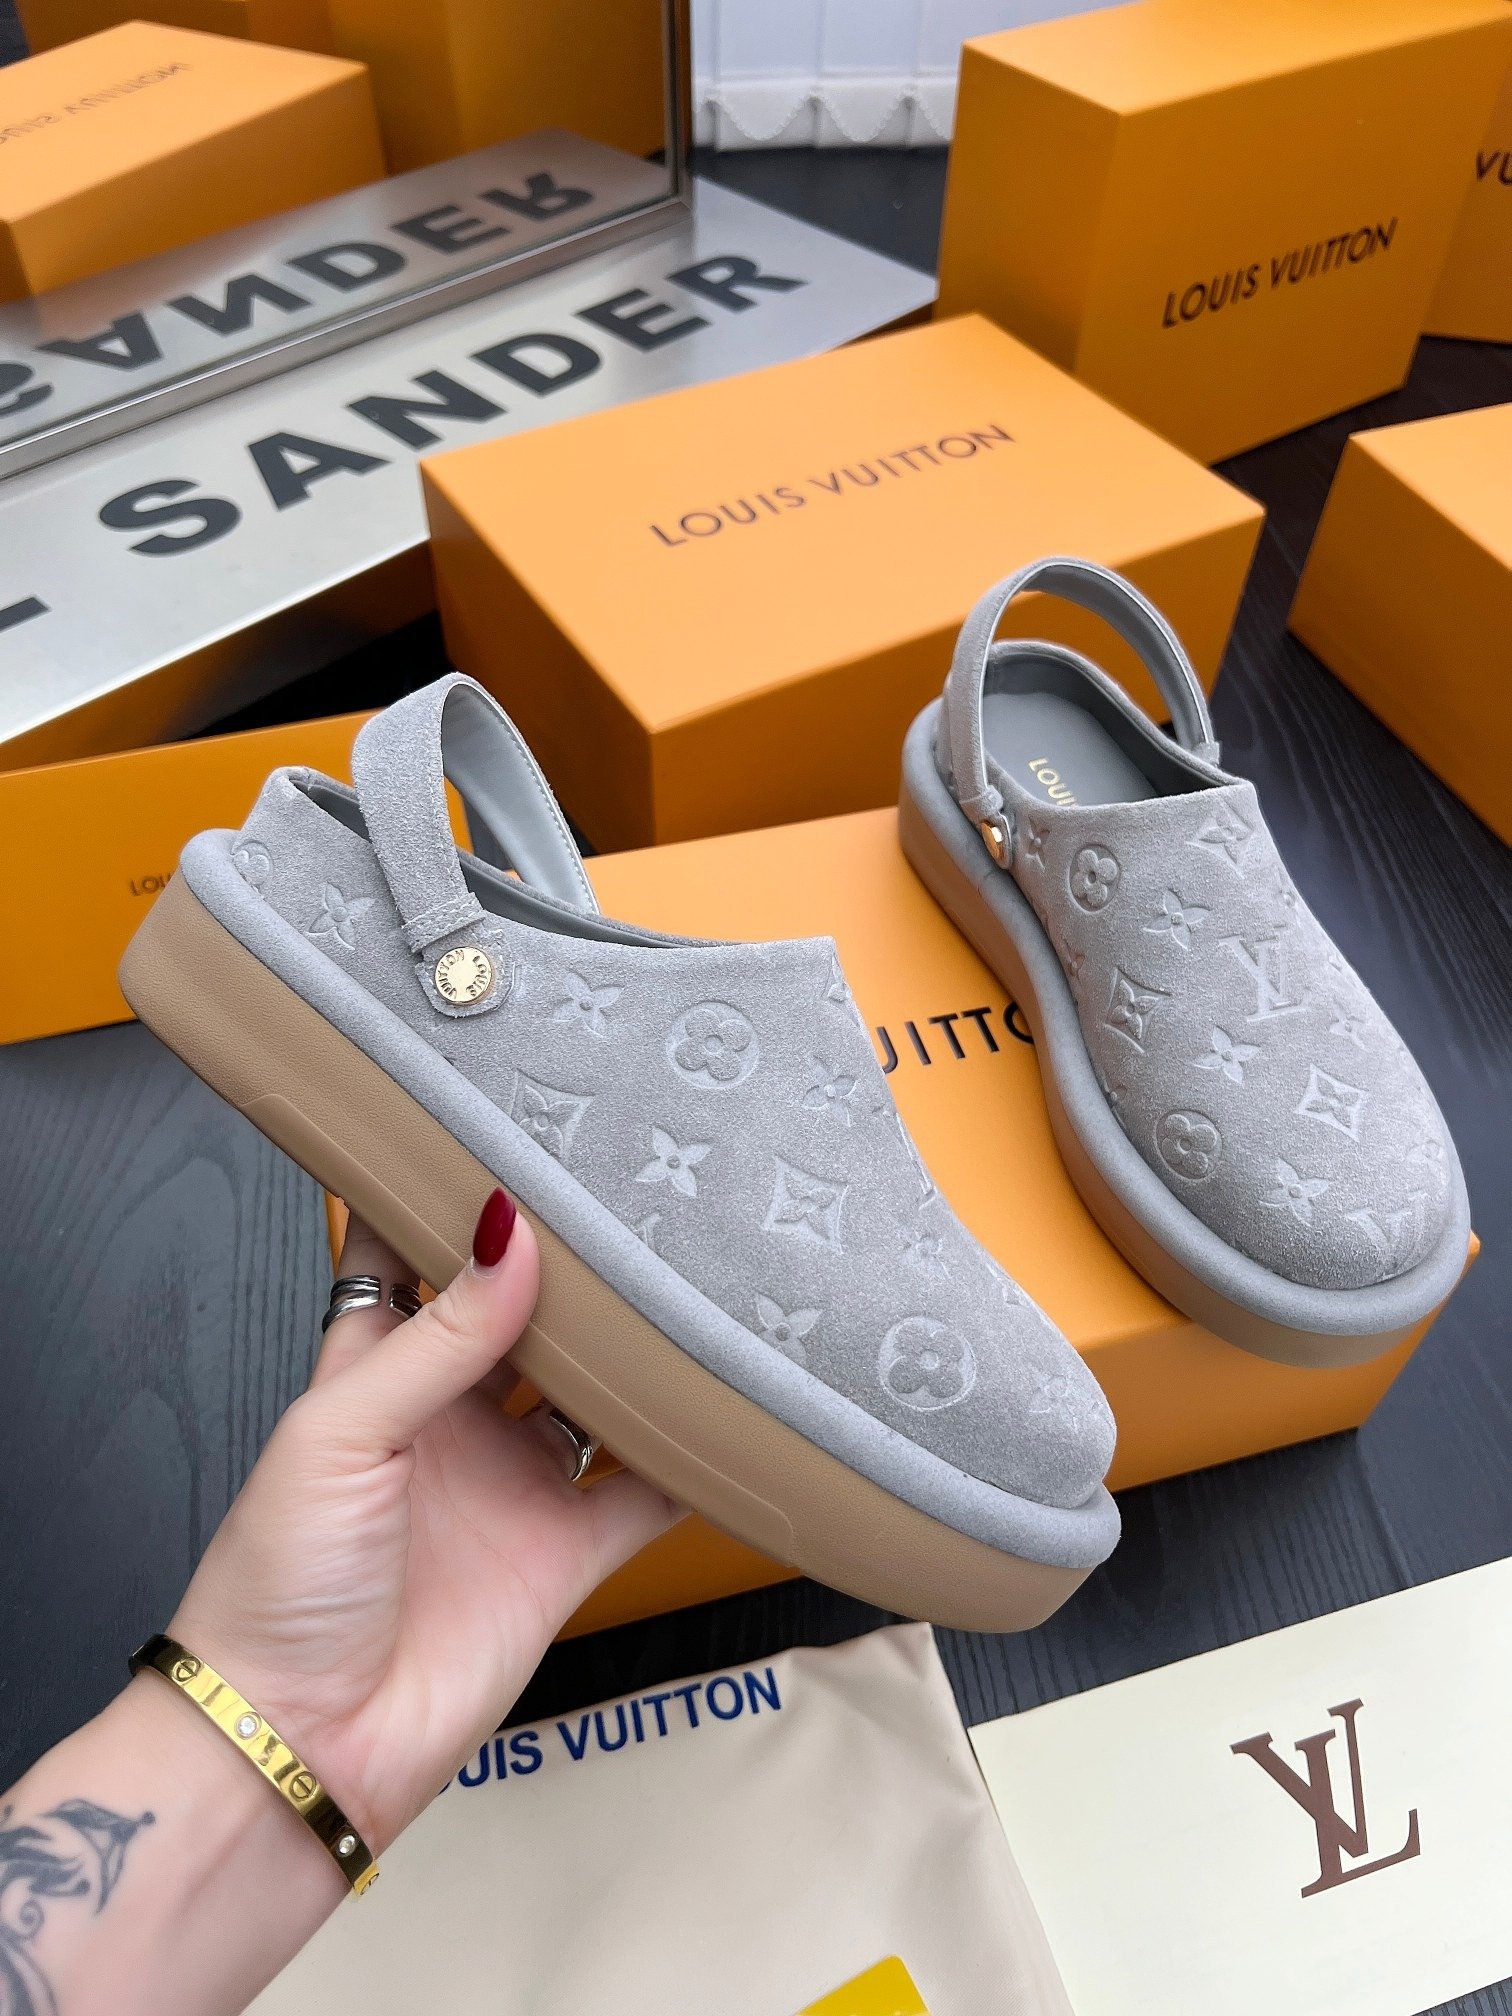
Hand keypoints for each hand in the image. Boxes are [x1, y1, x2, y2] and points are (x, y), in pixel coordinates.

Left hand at [167, 1189, 680, 1852]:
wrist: (299, 1744)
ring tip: (695, 1276)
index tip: (507, 1127)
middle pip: (524, 1316)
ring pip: (594, 1393)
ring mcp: (512, 1482)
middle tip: (633, 1189)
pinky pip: (644, 1494)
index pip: (413, 1257)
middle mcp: (452, 1416)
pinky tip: (733, 1412)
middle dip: (570, 1263)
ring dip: (637, 1351)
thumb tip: (511, 1232)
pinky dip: (691, 1462)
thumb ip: (438, 1335)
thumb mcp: (344, 1431)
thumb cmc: (278, 1580)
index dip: (449, 1196)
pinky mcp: (563, 1553)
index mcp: (376, 1369)